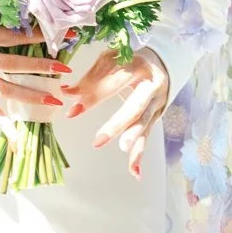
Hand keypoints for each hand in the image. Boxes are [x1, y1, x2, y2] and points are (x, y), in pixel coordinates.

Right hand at [0, 20, 71, 123]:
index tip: (54, 36)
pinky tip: (16, 133)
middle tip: (63, 69)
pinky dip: (2, 121)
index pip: (8, 37)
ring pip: (3, 88)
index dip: (31, 37)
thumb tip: (24, 15)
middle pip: (9, 64)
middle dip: (38, 67)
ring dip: (29, 95)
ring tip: (52, 100)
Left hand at [64, 44, 171, 177]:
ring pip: (145, 122)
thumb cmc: (130, 61)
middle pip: (135, 106)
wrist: (165, 62)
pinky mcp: (156, 116)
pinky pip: (147, 136)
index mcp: (138, 65)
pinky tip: (134, 172)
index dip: (93, 93)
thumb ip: (91, 77)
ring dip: (133, 137)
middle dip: (117, 123)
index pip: (114, 81)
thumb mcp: (112, 60)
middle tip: (98, 141)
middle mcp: (151, 85)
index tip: (71, 104)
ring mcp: (156, 102)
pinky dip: (140, 154)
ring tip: (123, 149)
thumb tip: (66, 93)